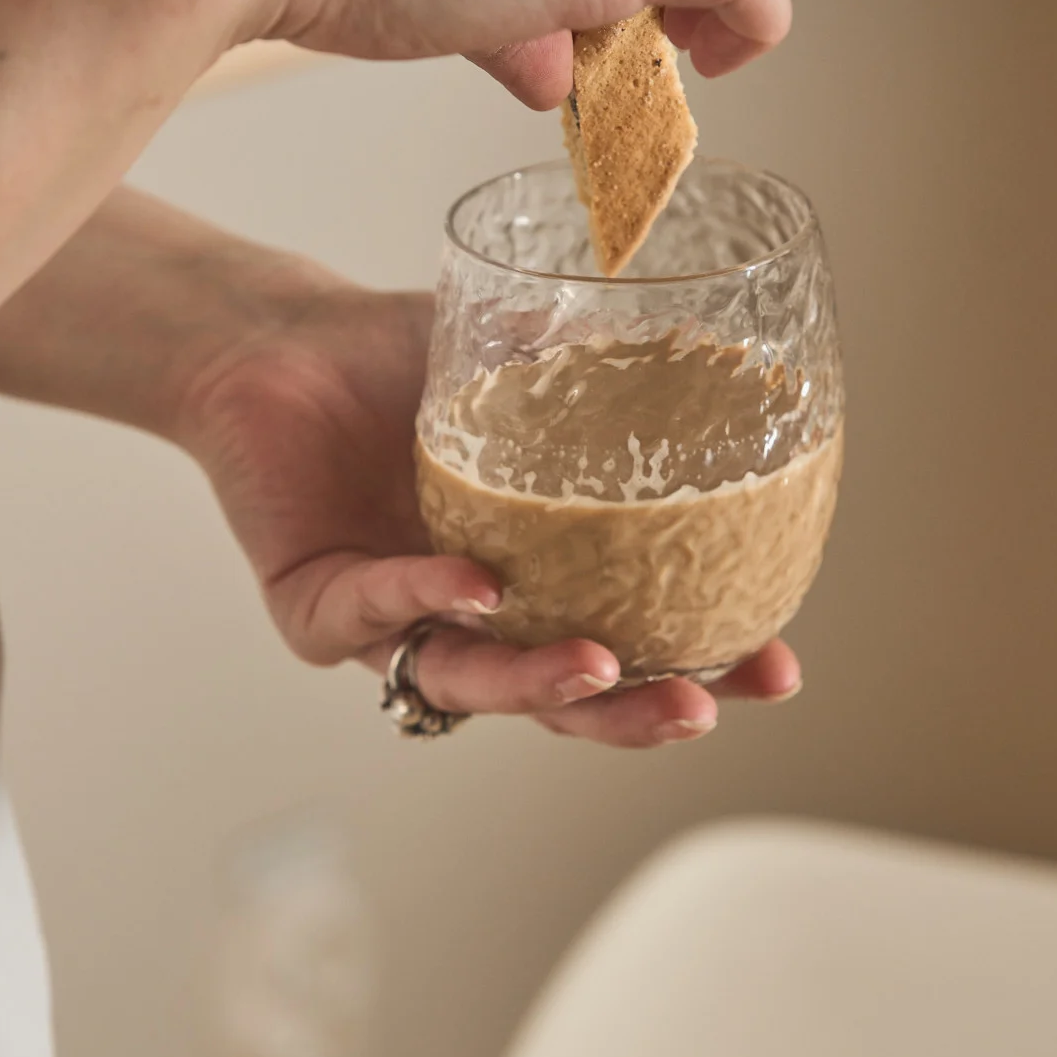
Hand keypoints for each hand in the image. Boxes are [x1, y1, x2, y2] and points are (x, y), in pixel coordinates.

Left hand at [177, 275, 801, 748]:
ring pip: (472, 685)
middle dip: (635, 715)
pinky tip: (477, 586)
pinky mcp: (315, 611)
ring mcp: (393, 628)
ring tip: (602, 671)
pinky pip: (377, 614)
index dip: (700, 669)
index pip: (630, 647)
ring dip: (540, 688)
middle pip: (562, 703)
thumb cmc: (400, 361)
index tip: (776, 670)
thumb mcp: (524, 361)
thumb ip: (611, 365)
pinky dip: (429, 599)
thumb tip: (726, 343)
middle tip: (702, 710)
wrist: (280, 341)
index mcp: (535, 581)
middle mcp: (470, 623)